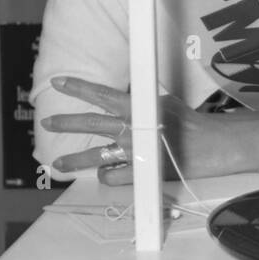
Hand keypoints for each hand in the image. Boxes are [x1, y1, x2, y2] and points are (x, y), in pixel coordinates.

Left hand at [40, 76, 244, 184]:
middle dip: (66, 122)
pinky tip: (105, 174)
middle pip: (91, 124)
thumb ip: (139, 104)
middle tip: (46, 122)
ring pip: (96, 157)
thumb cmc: (189, 123)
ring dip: (74, 160)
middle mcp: (133, 128)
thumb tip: (120, 103)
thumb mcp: (163, 103)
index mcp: (138, 107)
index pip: (102, 95)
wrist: (212, 146)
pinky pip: (112, 176)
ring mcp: (135, 152)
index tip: (58, 82)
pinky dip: (107, 175)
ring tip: (58, 164)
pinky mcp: (141, 173)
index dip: (79, 88)